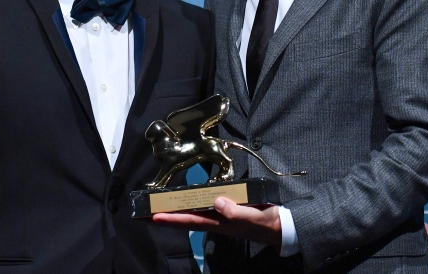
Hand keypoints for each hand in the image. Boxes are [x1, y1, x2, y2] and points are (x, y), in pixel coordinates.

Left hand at [152, 196, 282, 247]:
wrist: (281, 227)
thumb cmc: (267, 222)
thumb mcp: (253, 217)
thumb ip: (236, 211)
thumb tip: (216, 201)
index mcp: (220, 223)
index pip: (191, 221)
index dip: (172, 219)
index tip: (154, 217)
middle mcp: (216, 220)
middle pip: (187, 218)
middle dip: (167, 216)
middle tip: (146, 213)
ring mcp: (221, 216)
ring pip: (194, 213)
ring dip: (176, 211)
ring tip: (159, 207)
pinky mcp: (228, 210)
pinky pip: (205, 208)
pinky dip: (192, 205)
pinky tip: (187, 201)